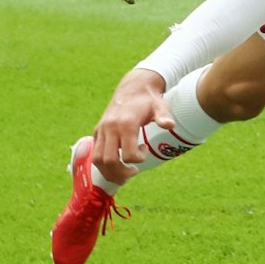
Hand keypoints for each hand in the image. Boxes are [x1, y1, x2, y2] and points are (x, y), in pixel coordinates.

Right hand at [89, 68, 170, 182]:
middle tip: (133, 172)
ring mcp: (102, 130)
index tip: (145, 150)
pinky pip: (94, 153)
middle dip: (121, 172)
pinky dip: (102, 164)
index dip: (138, 159)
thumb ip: (164, 116)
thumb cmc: (149, 100)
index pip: (127, 154)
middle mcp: (110, 128)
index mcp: (125, 124)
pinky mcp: (97, 131)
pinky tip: (115, 166)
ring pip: (97, 159)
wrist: (133, 88)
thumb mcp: (159, 106)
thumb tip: (170, 125)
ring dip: (109, 172)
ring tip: (122, 176)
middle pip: (109, 161)